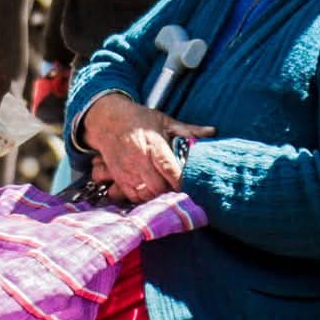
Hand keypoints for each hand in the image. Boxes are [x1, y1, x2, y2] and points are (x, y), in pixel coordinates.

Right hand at [80, 92, 213, 203]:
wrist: (107, 120)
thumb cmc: (139, 120)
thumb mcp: (164, 121)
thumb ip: (188, 130)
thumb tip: (212, 132)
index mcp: (152, 144)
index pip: (168, 167)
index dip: (180, 181)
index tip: (192, 186)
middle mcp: (138, 159)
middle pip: (157, 186)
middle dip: (171, 192)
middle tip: (182, 192)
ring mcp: (127, 171)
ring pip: (145, 195)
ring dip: (158, 197)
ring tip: (168, 194)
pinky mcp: (119, 178)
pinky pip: (133, 197)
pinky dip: (144, 199)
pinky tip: (152, 194)